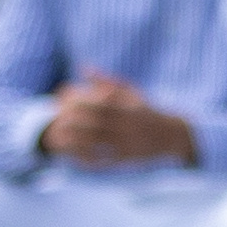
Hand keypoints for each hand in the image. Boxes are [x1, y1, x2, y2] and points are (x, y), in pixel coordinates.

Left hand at [44, 69, 196, 168]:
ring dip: (73, 142)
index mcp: (127, 106)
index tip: (59, 101)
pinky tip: (71, 158)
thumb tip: (82, 67)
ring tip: (55, 140)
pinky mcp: (126, 158)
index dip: (77, 102)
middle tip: (54, 122)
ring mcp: (127, 142)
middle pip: (95, 123)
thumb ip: (106, 81)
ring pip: (96, 142)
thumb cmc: (146, 110)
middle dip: (72, 123)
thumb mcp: (131, 91)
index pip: (98, 102)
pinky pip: (103, 159)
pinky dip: (86, 159)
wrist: (171, 134)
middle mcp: (127, 124)